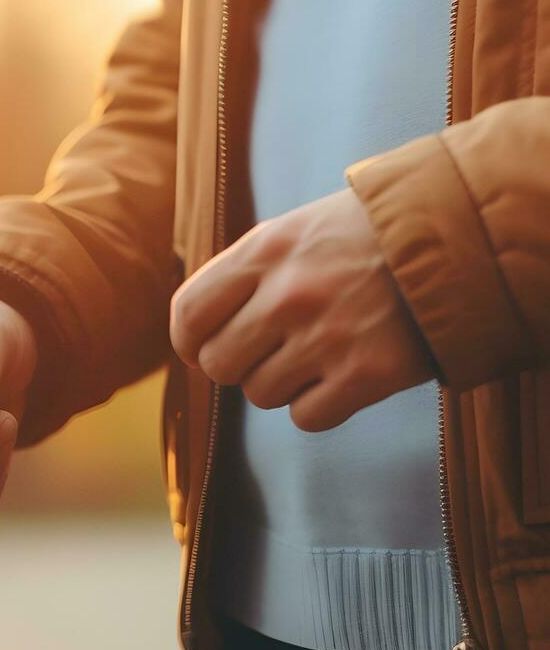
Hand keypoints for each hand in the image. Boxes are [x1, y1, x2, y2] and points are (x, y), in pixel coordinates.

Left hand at [169, 188, 431, 431]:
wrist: (460, 237)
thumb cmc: (367, 236)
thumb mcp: (295, 231)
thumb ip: (244, 274)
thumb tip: (194, 331)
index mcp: (265, 250)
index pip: (189, 313)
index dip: (188, 341)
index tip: (200, 349)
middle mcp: (289, 294)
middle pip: (219, 364)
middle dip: (238, 365)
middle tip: (270, 351)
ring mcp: (327, 336)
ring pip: (260, 394)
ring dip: (282, 384)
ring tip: (317, 353)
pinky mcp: (367, 374)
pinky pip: (306, 417)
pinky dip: (319, 406)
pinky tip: (341, 376)